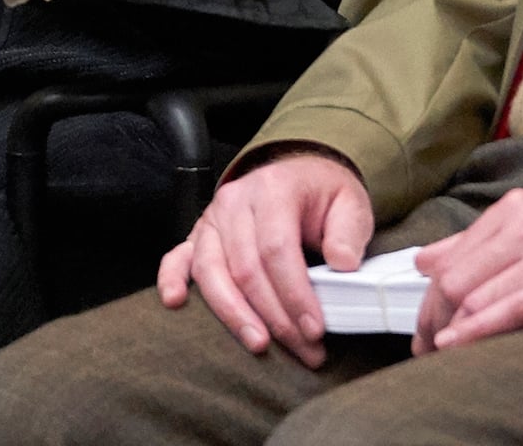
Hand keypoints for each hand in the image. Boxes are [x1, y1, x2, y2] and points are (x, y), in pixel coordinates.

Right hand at [156, 148, 375, 365]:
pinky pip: (177, 256)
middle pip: (245, 267)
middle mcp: (235, 201)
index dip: (294, 293)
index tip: (314, 328)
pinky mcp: (199, 233)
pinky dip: (172, 279)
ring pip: (211, 270)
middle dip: (273, 315)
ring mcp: (213, 218)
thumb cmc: (321, 195)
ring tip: (258, 343)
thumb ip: (349, 232)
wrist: (297, 174)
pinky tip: (176, 302)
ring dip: (233, 313)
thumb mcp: (350, 203)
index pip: (276, 248)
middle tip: (302, 348)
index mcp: (273, 189)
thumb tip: (342, 264)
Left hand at [407, 180, 522, 351]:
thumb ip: (482, 240)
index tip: (422, 325)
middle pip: (455, 280)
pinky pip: (513, 308)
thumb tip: (427, 260)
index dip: (428, 297)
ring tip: (438, 354)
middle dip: (432, 319)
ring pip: (476, 294)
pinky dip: (479, 328)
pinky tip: (457, 343)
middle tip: (424, 348)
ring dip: (449, 330)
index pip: (449, 259)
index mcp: (514, 211)